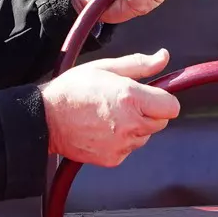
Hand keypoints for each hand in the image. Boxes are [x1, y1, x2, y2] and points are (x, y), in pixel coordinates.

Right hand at [42, 50, 181, 166]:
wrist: (46, 119)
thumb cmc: (72, 91)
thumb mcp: (106, 68)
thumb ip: (139, 65)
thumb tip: (163, 57)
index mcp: (131, 98)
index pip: (172, 106)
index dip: (163, 100)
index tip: (150, 96)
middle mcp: (130, 124)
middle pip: (161, 122)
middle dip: (148, 113)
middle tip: (124, 104)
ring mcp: (122, 144)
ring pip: (145, 136)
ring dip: (135, 128)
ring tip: (110, 116)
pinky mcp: (113, 158)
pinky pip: (129, 149)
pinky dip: (121, 141)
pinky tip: (103, 130)